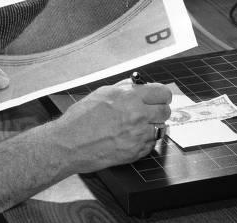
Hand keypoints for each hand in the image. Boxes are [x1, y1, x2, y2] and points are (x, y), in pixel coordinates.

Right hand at [52, 80, 171, 173]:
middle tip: (149, 111)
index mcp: (130, 98)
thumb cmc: (81, 119)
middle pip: (166, 111)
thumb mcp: (102, 93)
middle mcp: (137, 116)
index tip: (159, 97)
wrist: (70, 144)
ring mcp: (138, 136)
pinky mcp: (136, 152)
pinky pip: (150, 144)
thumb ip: (125, 88)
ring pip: (160, 128)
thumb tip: (139, 85)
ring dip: (151, 126)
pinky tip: (129, 137)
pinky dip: (143, 141)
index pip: (163, 93)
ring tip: (136, 126)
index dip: (161, 95)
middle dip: (158, 110)